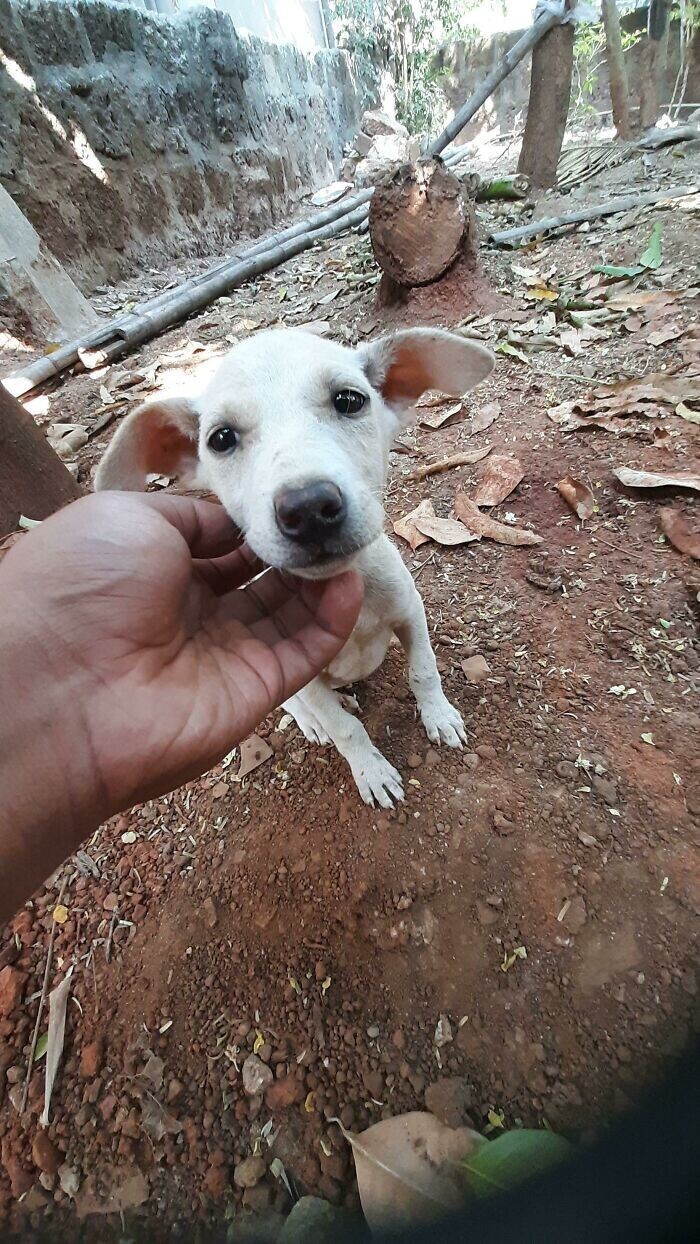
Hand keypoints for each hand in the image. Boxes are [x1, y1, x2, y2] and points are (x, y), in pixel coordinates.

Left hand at [0, 492, 362, 918]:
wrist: (58, 689)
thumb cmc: (82, 587)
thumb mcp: (129, 516)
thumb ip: (192, 513)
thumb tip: (240, 521)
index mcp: (153, 568)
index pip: (222, 540)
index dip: (257, 519)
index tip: (291, 494)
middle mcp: (189, 611)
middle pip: (260, 576)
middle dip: (295, 546)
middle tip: (329, 516)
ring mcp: (223, 654)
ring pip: (289, 611)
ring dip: (321, 576)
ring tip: (347, 538)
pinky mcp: (254, 691)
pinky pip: (305, 652)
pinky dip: (333, 618)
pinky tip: (350, 580)